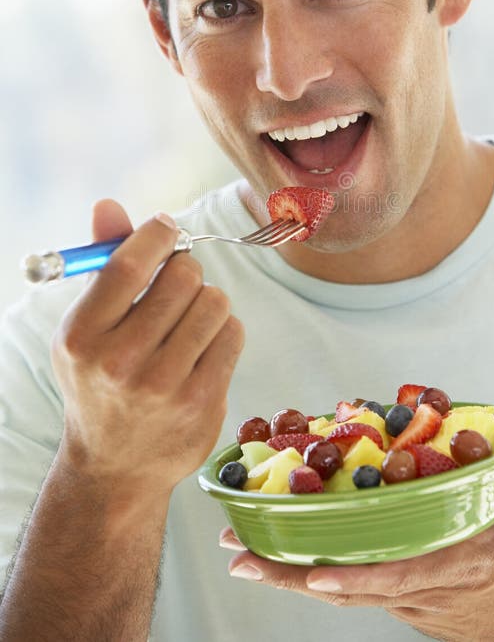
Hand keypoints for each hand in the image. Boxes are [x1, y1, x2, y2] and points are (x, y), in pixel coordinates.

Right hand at [52, 199, 243, 496]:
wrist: (115, 466)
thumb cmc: (100, 379)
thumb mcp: (86, 326)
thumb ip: (103, 264)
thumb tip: (109, 204)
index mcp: (82, 336)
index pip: (129, 264)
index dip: (157, 234)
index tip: (167, 228)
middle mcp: (120, 362)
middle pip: (183, 276)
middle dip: (186, 269)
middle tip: (177, 284)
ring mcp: (165, 386)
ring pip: (216, 301)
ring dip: (208, 301)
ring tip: (188, 321)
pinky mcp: (203, 401)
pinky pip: (234, 333)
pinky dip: (225, 330)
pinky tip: (203, 348)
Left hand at [222, 453, 493, 640]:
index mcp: (457, 564)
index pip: (400, 574)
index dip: (355, 575)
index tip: (313, 570)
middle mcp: (421, 585)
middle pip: (348, 585)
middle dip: (292, 573)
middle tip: (240, 554)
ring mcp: (405, 594)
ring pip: (341, 586)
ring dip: (289, 570)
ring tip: (241, 550)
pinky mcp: (399, 593)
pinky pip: (349, 581)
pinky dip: (311, 567)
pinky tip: (279, 550)